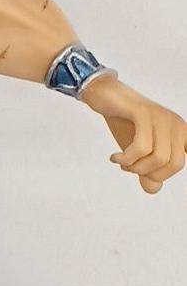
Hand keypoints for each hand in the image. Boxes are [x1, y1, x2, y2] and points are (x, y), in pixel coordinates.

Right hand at [82, 77, 186, 194]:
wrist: (105, 97)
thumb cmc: (124, 123)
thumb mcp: (137, 152)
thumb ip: (146, 171)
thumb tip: (153, 189)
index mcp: (180, 133)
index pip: (181, 163)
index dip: (163, 175)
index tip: (142, 172)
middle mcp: (177, 124)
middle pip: (175, 164)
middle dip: (147, 173)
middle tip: (128, 167)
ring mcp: (162, 117)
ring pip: (159, 158)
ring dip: (134, 167)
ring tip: (121, 162)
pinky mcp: (144, 113)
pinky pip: (142, 147)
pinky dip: (126, 158)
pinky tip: (114, 157)